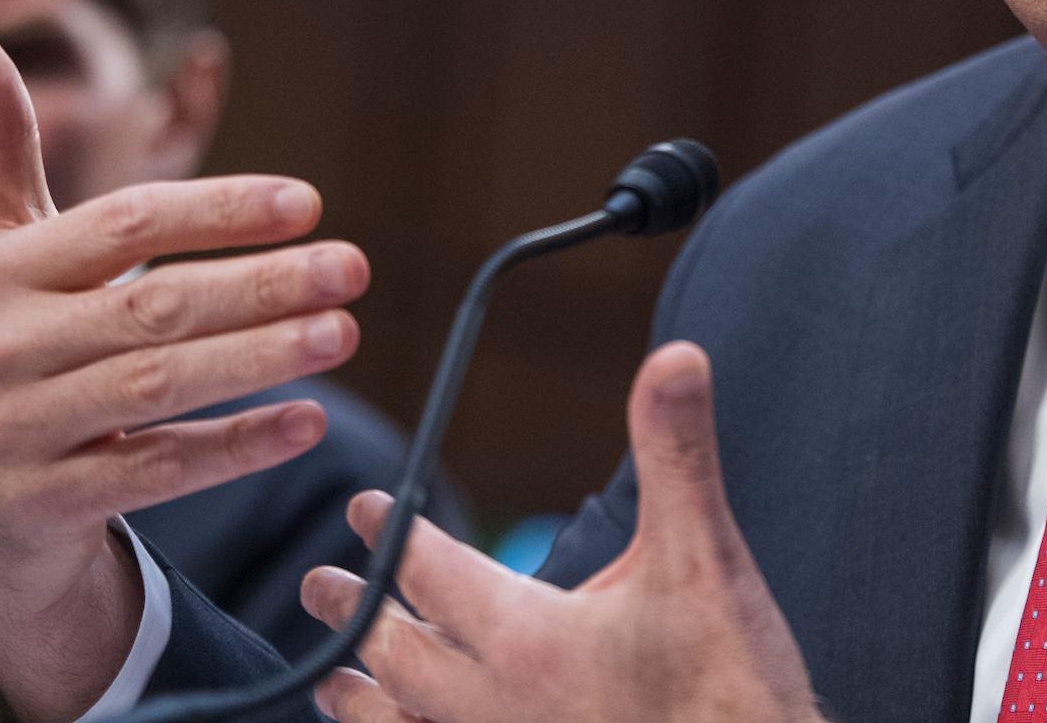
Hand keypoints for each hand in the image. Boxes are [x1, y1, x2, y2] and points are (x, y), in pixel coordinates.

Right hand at [0, 23, 371, 721]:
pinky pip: (156, 471)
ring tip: (342, 333)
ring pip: (159, 385)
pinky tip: (307, 422)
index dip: (220, 209)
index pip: (127, 225)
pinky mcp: (45, 502)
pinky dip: (236, 446)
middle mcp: (3, 346)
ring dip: (261, 358)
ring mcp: (19, 429)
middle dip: (263, 283)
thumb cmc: (8, 351)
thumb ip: (0, 147)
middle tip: (354, 267)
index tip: (310, 201)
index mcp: (4, 270)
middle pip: (155, 304)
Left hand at [302, 342, 822, 722]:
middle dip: (358, 614)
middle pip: (399, 656)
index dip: (394, 536)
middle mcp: (494, 708)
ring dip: (364, 699)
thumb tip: (674, 358)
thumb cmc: (729, 684)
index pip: (430, 574)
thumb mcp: (704, 555)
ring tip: (331, 684)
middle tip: (318, 585)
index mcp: (524, 640)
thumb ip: (677, 453)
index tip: (365, 511)